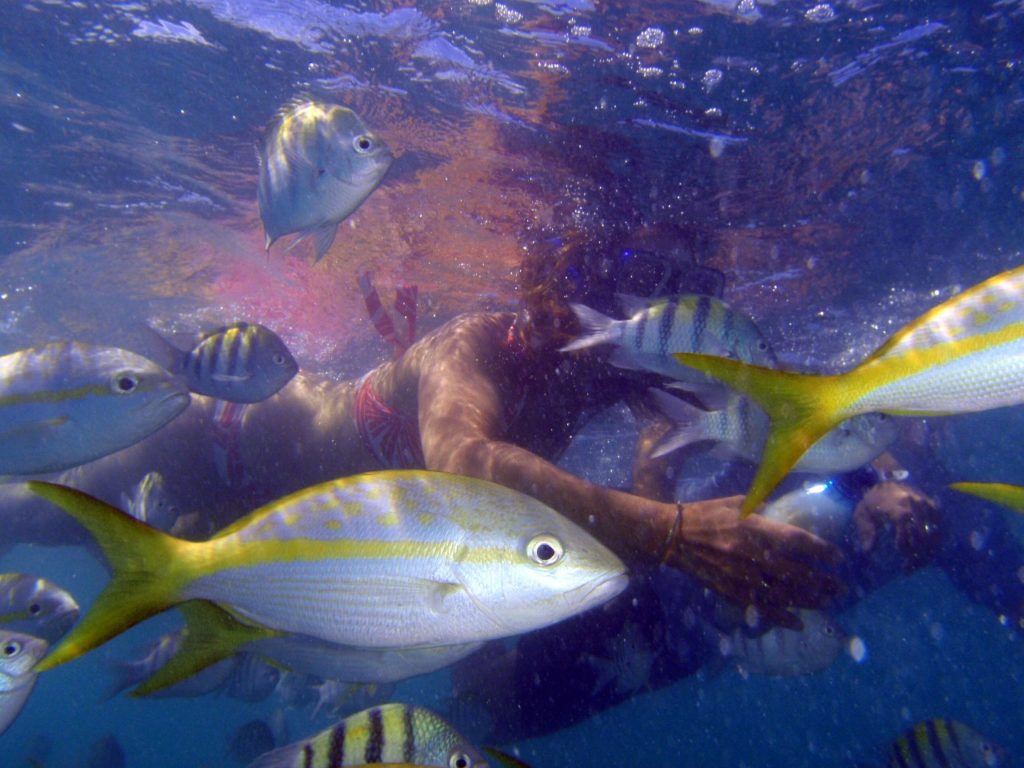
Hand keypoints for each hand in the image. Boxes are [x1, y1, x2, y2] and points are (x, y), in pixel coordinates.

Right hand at [664, 496, 842, 628]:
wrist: (674, 537)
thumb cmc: (708, 514)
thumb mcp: (739, 502)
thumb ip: (766, 509)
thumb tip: (789, 512)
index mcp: (756, 528)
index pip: (798, 542)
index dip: (822, 552)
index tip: (838, 558)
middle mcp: (753, 556)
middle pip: (798, 574)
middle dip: (824, 582)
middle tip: (841, 587)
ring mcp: (742, 577)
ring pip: (785, 595)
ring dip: (810, 601)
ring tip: (827, 602)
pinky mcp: (731, 592)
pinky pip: (762, 610)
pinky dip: (783, 619)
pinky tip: (799, 623)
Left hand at [853, 482, 941, 570]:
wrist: (890, 484)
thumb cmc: (874, 501)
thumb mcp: (862, 514)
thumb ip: (865, 531)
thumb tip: (868, 551)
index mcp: (896, 503)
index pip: (904, 521)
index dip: (904, 538)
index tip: (899, 552)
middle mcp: (915, 504)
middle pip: (921, 532)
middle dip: (916, 554)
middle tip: (906, 569)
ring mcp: (928, 507)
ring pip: (933, 535)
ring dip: (926, 555)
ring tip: (914, 567)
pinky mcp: (935, 511)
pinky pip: (939, 532)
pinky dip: (933, 548)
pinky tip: (923, 559)